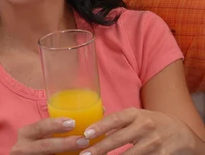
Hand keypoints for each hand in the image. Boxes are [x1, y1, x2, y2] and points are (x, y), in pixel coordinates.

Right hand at [10, 118, 90, 154]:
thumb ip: (61, 125)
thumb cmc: (42, 142)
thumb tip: (100, 109)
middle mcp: (23, 147)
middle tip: (84, 140)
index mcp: (26, 133)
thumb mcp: (44, 133)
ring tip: (85, 153)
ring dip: (67, 154)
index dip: (54, 125)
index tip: (72, 122)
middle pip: (44, 146)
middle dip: (64, 144)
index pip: (39, 127)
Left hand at [80, 108, 195, 154]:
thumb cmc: (150, 122)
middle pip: (119, 139)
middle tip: (85, 154)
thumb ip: (117, 122)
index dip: (100, 126)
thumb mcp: (135, 117)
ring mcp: (154, 142)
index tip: (86, 134)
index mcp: (135, 114)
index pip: (115, 119)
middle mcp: (145, 126)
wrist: (180, 132)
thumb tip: (93, 130)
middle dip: (100, 148)